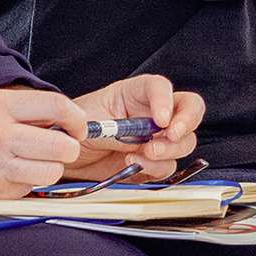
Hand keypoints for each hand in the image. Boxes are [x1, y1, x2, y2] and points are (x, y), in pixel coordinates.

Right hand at [0, 83, 87, 199]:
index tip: (78, 124)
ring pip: (49, 173)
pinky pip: (25, 191)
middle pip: (61, 145)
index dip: (76, 117)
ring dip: (49, 168)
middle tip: (63, 145)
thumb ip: (13, 106)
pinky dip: (24, 184)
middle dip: (69, 147)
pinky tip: (9, 174)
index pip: (57, 107)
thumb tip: (49, 115)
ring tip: (35, 161)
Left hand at [66, 74, 203, 179]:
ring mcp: (155, 138)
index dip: (165, 100)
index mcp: (135, 93)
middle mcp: (151, 113)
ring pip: (184, 141)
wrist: (65, 155)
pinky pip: (167, 166)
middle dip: (185, 123)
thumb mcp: (91, 121)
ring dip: (170, 149)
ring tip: (146, 153)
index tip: (161, 118)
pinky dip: (155, 168)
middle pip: (189, 109)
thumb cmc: (74, 128)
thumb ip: (118, 130)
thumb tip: (140, 140)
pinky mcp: (151, 163)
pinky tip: (135, 163)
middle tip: (171, 135)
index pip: (160, 87)